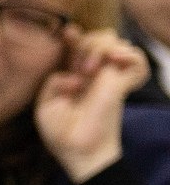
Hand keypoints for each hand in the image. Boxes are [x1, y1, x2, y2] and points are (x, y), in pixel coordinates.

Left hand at [36, 27, 148, 181]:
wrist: (79, 151)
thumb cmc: (62, 132)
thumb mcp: (45, 105)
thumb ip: (52, 82)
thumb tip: (73, 76)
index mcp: (76, 75)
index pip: (80, 45)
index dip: (74, 36)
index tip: (67, 32)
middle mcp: (95, 73)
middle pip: (100, 37)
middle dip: (88, 42)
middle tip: (79, 67)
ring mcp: (111, 77)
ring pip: (117, 42)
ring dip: (102, 48)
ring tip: (90, 70)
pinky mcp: (123, 84)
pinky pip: (138, 61)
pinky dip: (130, 55)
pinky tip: (115, 60)